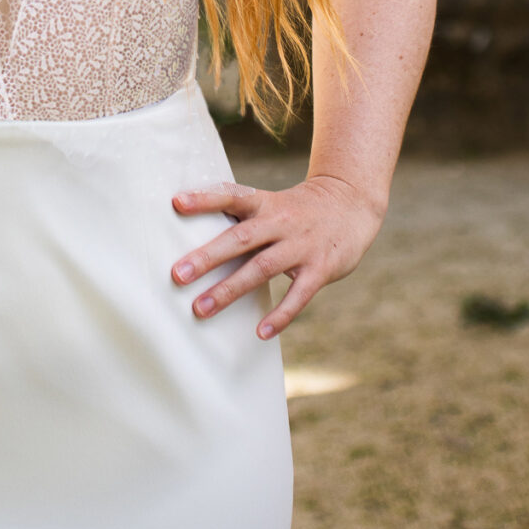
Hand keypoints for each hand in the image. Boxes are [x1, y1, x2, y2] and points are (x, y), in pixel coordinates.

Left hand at [170, 173, 384, 338]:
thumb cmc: (298, 210)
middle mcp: (281, 222)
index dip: (205, 199)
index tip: (177, 204)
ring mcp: (301, 246)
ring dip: (229, 290)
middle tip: (178, 274)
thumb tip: (195, 239)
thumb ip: (241, 220)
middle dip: (208, 257)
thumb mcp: (271, 203)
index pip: (232, 196)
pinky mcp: (320, 269)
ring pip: (262, 268)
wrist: (351, 204)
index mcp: (265, 203)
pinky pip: (298, 295)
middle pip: (240, 238)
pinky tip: (260, 332)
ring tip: (201, 309)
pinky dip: (280, 315)